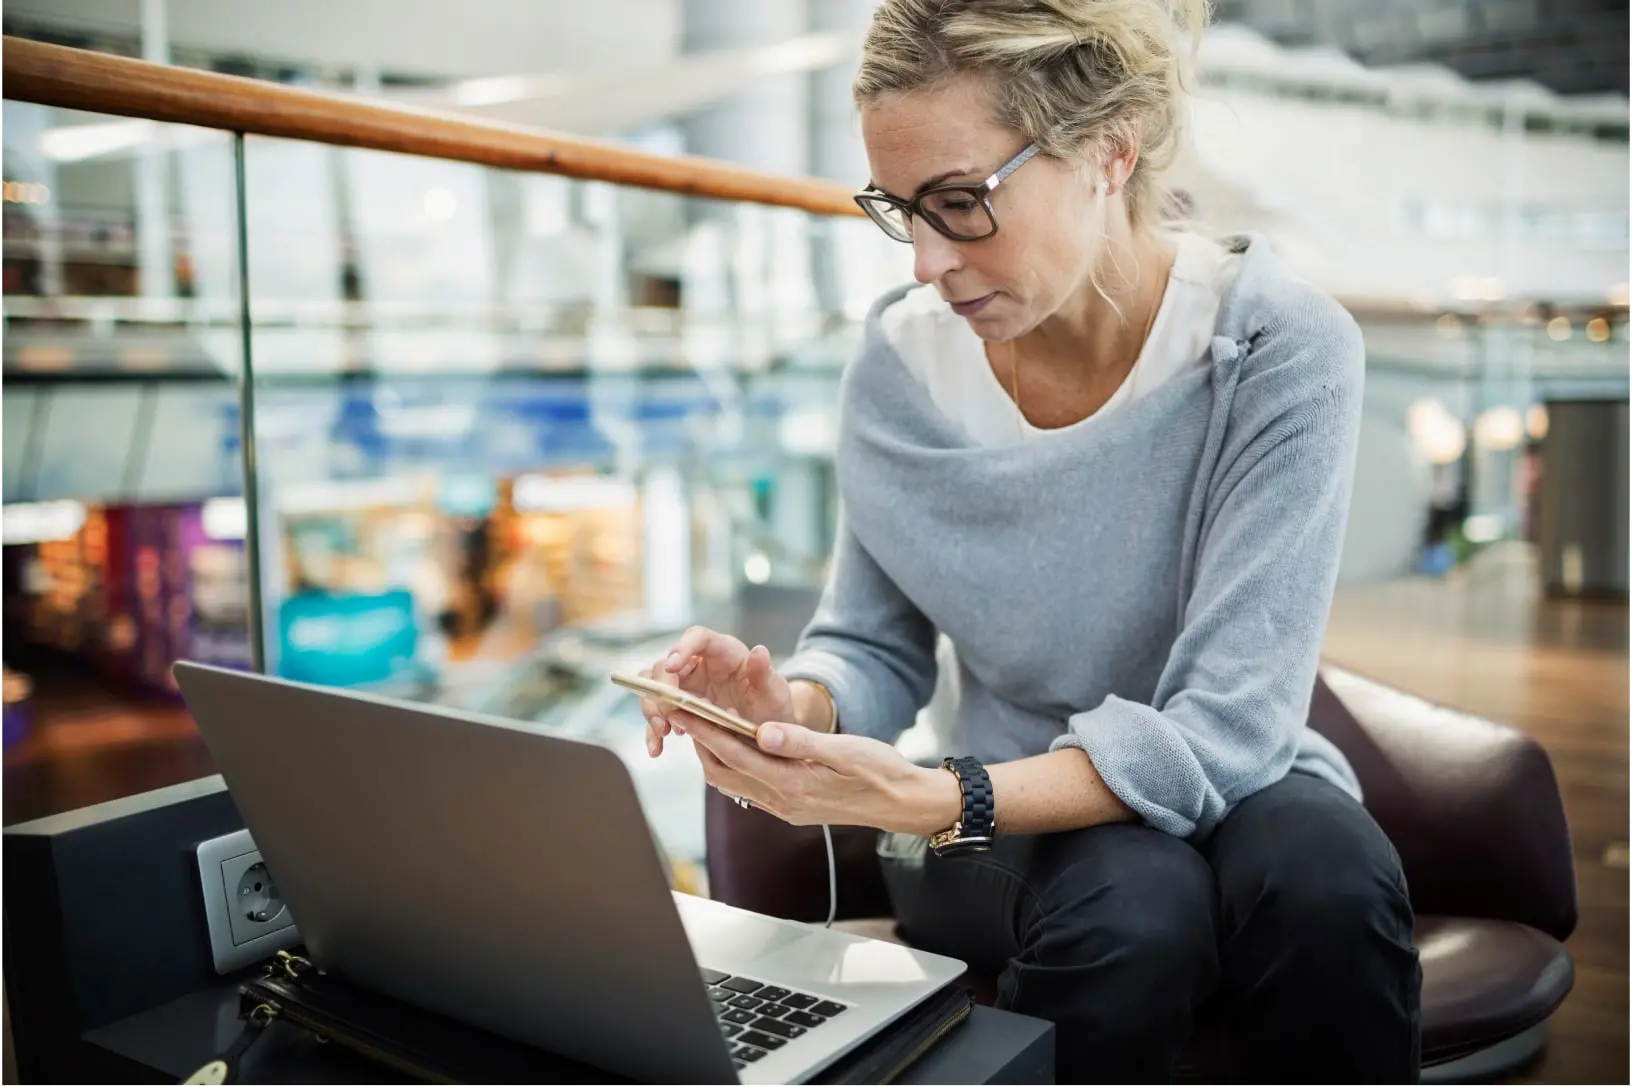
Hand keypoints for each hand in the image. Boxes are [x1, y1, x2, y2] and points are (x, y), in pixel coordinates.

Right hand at [637, 626, 793, 757]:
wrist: (769, 734)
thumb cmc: (774, 707)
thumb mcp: (775, 694)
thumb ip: (765, 674)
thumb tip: (759, 651)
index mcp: (725, 652)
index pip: (698, 637)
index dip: (682, 648)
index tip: (672, 667)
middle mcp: (701, 663)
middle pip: (667, 663)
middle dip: (662, 689)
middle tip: (668, 715)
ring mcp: (687, 684)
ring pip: (654, 685)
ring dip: (652, 708)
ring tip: (663, 733)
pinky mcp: (680, 705)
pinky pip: (658, 711)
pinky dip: (652, 730)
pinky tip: (657, 748)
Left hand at [679, 713, 960, 836]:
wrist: (902, 803)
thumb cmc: (880, 770)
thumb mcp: (844, 750)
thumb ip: (800, 741)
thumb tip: (761, 731)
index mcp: (791, 783)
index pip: (734, 752)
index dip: (703, 729)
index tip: (681, 708)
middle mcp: (781, 800)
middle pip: (723, 770)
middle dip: (698, 741)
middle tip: (679, 711)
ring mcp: (784, 808)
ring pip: (732, 781)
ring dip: (712, 755)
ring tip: (699, 725)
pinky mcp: (790, 807)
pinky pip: (747, 788)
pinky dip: (732, 766)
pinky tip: (733, 747)